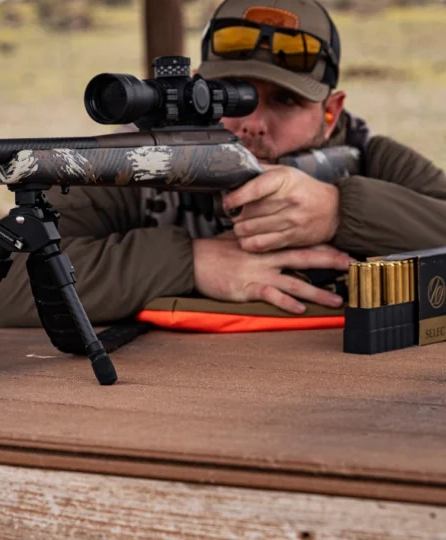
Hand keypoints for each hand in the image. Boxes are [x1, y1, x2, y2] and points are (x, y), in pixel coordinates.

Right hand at [192, 231, 347, 313]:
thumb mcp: (236, 238)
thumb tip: (264, 233)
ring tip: (336, 301)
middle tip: (351, 265)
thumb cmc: (212, 251)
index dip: (321, 246)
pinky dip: (286, 302)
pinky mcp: (246, 288)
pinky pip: (270, 295)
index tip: (342, 248)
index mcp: (265, 245)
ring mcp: (257, 273)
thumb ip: (255, 239)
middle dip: (329, 262)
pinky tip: (300, 310)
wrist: (191, 260)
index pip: (298, 243)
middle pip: (303, 258)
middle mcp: (266, 258)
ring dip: (317, 292)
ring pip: (294, 282)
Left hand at [223, 165, 340, 251]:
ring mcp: (291, 221)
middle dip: (236, 216)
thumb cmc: (306, 189)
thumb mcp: (287, 172)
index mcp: (284, 180)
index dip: (236, 197)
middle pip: (250, 212)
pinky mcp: (292, 237)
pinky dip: (250, 244)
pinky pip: (264, 244)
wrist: (335, 210)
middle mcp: (288, 200)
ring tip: (239, 227)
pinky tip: (247, 240)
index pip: (255, 189)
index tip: (227, 202)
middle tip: (233, 216)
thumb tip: (238, 168)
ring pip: (254, 230)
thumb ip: (262, 170)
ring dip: (240, 231)